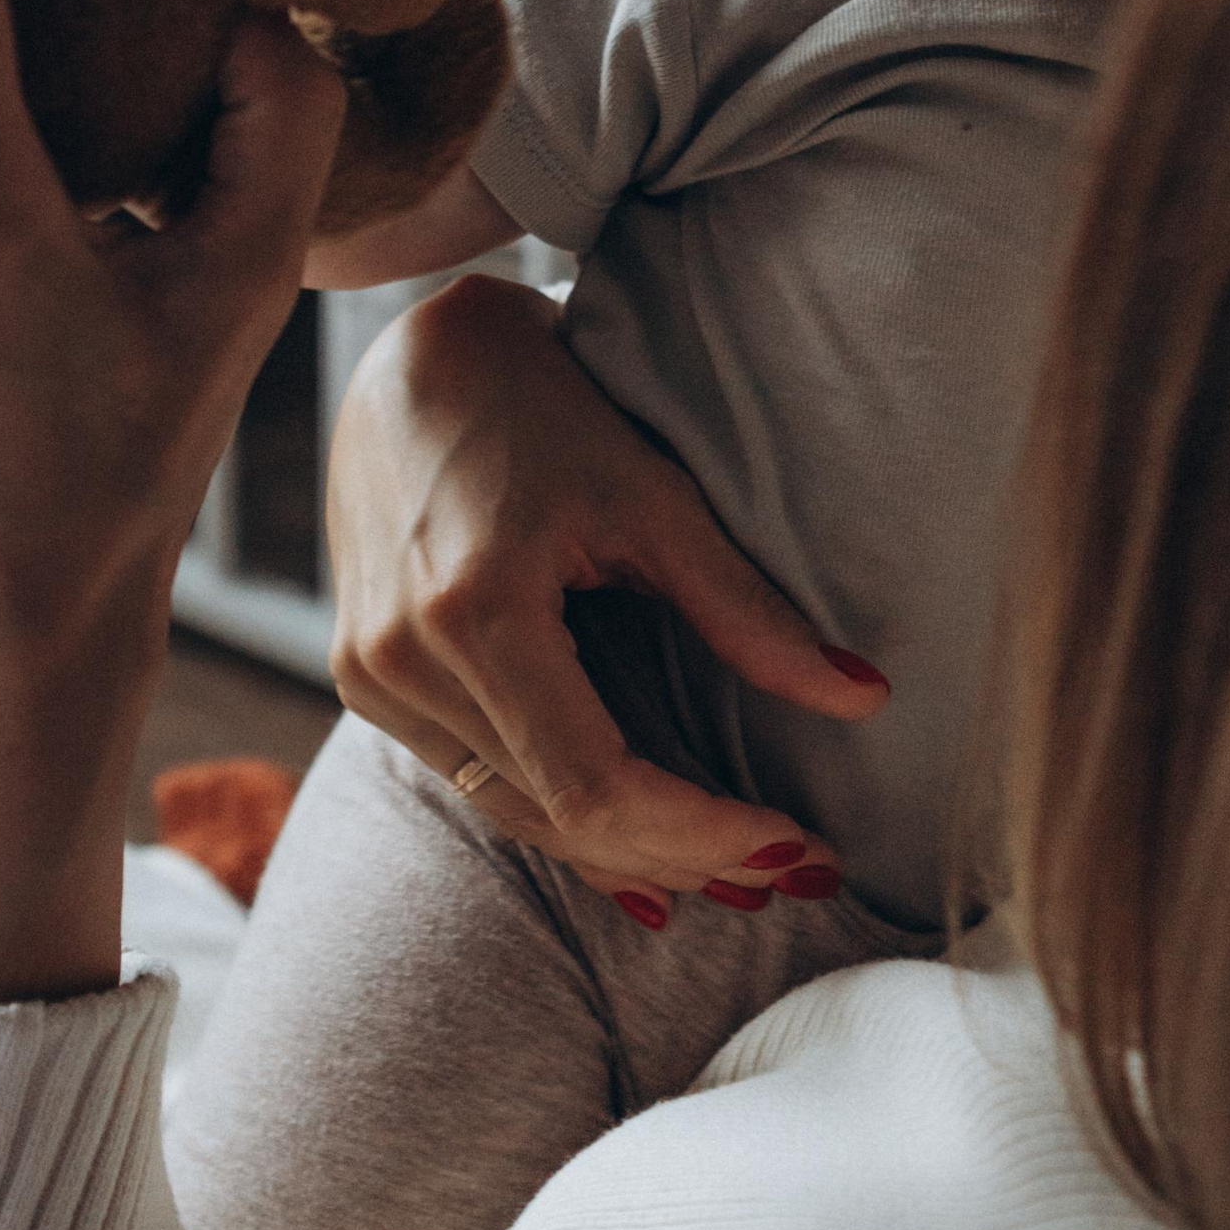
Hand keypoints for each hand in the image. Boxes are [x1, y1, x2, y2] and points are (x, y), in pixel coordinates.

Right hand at [326, 275, 886, 920]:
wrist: (411, 359)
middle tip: (790, 870)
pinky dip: (566, 817)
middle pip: (558, 816)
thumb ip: (747, 610)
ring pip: (518, 813)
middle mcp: (404, 662)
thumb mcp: (651, 496)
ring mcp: (372, 678)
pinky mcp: (367, 681)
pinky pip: (478, 781)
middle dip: (683, 854)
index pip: (595, 785)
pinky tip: (642, 851)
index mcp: (474, 611)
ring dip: (630, 851)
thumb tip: (862, 697)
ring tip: (738, 870)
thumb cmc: (541, 406)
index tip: (793, 841)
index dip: (701, 831)